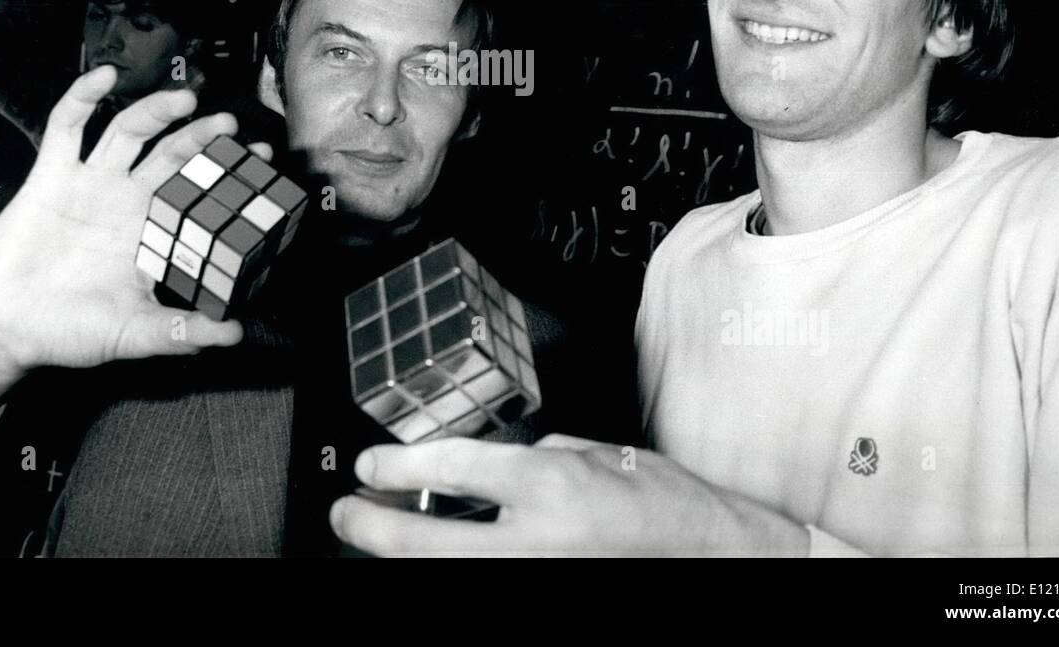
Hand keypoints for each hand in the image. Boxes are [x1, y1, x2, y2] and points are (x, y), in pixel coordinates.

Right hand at [0, 66, 253, 374]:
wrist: (1, 333)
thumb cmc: (68, 335)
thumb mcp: (133, 333)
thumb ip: (180, 332)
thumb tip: (235, 338)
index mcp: (152, 234)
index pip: (200, 193)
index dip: (228, 174)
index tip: (262, 157)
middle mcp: (126, 202)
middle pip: (172, 156)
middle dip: (202, 138)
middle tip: (230, 125)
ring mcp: (89, 185)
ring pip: (128, 133)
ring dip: (155, 111)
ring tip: (184, 100)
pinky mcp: (49, 176)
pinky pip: (66, 128)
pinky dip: (82, 98)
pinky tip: (104, 77)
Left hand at [329, 434, 809, 556]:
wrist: (712, 558)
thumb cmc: (662, 503)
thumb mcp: (592, 454)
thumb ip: (528, 459)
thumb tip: (473, 470)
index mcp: (550, 486)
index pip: (450, 468)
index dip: (396, 464)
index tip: (368, 464)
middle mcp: (535, 542)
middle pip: (423, 542)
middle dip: (370, 528)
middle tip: (346, 513)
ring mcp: (536, 582)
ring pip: (442, 575)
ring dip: (401, 558)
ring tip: (377, 540)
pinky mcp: (542, 603)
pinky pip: (477, 587)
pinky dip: (448, 572)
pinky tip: (434, 561)